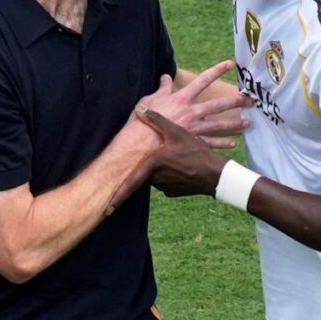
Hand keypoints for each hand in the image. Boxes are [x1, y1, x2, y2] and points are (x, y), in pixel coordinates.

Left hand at [107, 109, 228, 213]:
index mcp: (152, 164)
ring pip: (155, 176)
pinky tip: (182, 166)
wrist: (214, 174)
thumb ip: (158, 120)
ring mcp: (165, 187)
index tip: (106, 209)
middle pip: (144, 171)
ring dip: (160, 169)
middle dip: (147, 166)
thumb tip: (140, 110)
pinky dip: (170, 174)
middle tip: (160, 159)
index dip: (118, 195)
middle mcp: (156, 179)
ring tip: (176, 158)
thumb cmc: (195, 152)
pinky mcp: (173, 192)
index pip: (131, 182)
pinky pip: (165, 181)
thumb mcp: (177, 132)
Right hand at [138, 60, 250, 143]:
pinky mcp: (192, 143)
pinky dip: (222, 143)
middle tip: (250, 100)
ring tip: (247, 122)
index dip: (217, 70)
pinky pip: (210, 143)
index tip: (230, 64)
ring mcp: (194, 128)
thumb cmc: (142, 120)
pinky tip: (232, 143)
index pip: (203, 80)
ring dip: (234, 123)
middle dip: (235, 101)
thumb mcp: (150, 99)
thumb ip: (162, 88)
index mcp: (182, 98)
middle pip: (218, 104)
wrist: (140, 143)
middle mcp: (191, 111)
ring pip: (219, 124)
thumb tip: (165, 77)